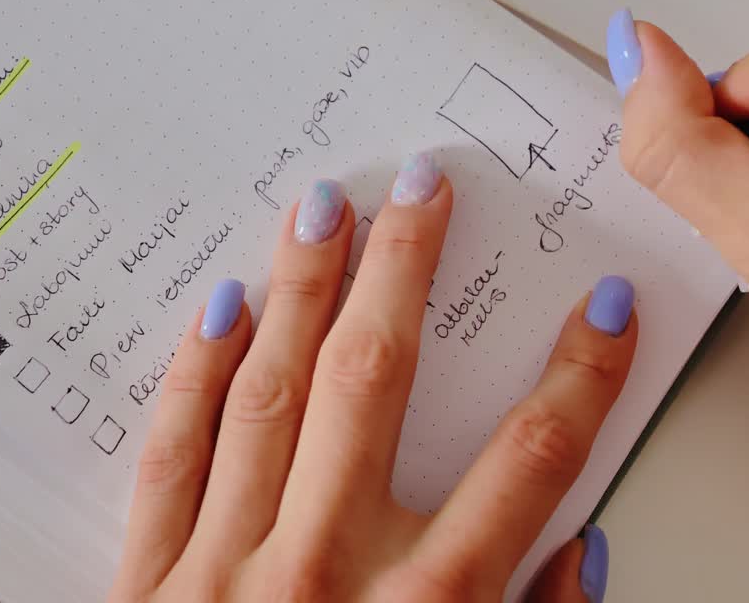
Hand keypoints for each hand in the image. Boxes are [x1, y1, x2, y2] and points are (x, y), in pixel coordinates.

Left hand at [109, 157, 636, 601]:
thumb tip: (581, 549)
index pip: (532, 461)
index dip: (581, 373)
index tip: (603, 306)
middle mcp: (325, 574)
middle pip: (378, 384)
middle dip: (406, 272)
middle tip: (423, 186)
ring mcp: (226, 574)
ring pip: (270, 396)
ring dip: (303, 292)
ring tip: (322, 210)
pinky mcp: (146, 589)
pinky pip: (170, 462)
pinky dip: (194, 379)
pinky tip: (217, 309)